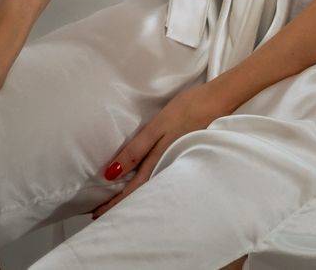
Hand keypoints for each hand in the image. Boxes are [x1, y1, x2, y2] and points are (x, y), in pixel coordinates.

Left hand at [93, 79, 232, 218]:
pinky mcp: (183, 159)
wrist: (219, 101)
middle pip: (140, 194)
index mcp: (158, 163)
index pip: (131, 191)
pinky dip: (148, 187)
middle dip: (121, 206)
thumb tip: (111, 173)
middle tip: (101, 215)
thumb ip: (136, 149)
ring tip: (118, 205)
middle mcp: (167, 170)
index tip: (96, 215)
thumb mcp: (157, 126)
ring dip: (134, 198)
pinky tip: (145, 187)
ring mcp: (176, 166)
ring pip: (151, 189)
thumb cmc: (187, 110)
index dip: (114, 204)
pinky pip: (161, 179)